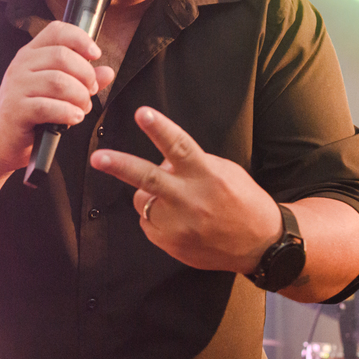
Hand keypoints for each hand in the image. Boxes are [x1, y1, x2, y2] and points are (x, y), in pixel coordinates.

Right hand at [0, 21, 113, 173]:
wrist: (3, 139)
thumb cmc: (31, 113)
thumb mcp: (57, 91)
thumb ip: (83, 80)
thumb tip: (107, 72)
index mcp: (31, 54)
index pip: (56, 31)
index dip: (80, 38)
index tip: (95, 54)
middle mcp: (21, 65)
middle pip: (62, 56)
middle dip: (85, 75)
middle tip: (90, 92)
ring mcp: (16, 87)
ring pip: (58, 81)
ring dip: (79, 96)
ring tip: (82, 108)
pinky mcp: (16, 109)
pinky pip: (48, 106)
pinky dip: (67, 112)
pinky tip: (74, 117)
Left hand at [88, 106, 282, 273]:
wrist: (260, 245)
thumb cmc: (242, 200)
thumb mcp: (224, 171)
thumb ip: (191, 163)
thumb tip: (160, 160)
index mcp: (207, 176)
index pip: (180, 147)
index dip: (160, 129)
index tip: (143, 113)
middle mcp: (191, 200)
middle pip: (148, 178)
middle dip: (120, 166)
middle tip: (98, 158)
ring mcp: (180, 226)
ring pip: (142, 201)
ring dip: (149, 195)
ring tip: (173, 200)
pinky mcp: (172, 245)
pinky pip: (148, 223)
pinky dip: (156, 218)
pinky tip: (179, 221)